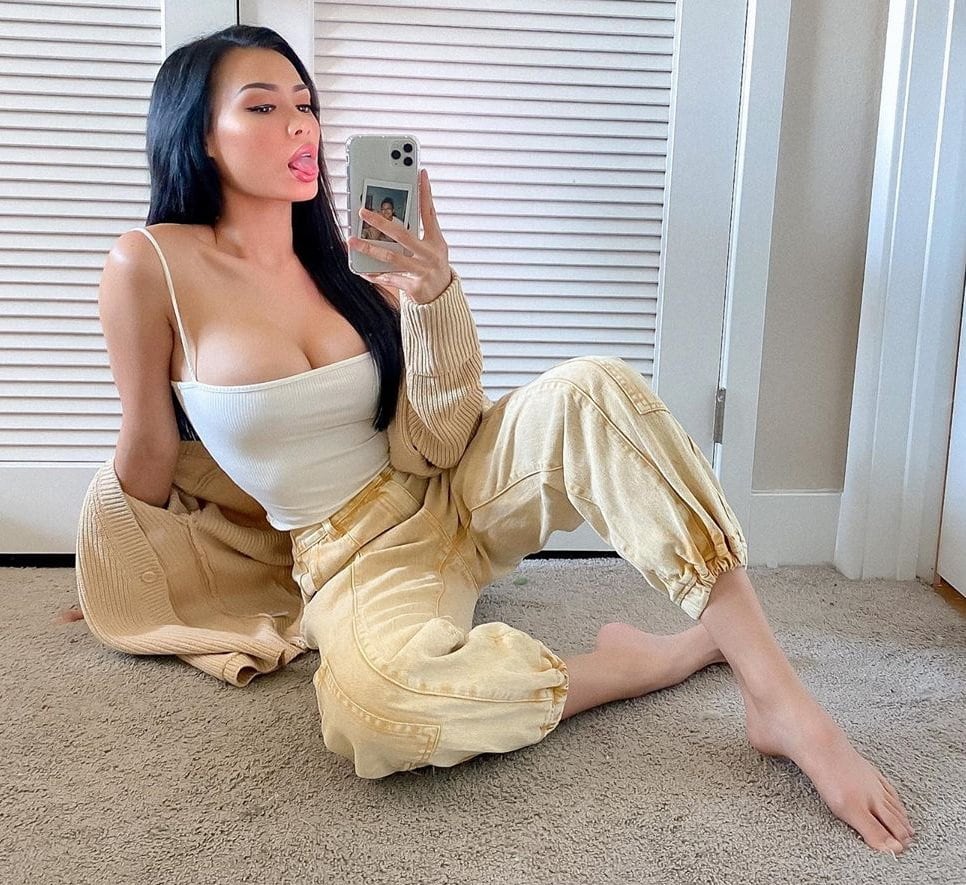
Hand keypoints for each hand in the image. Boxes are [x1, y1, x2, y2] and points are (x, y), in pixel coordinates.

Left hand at [348, 168, 451, 304]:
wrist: (442, 297)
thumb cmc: (433, 267)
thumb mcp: (432, 248)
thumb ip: (418, 232)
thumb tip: (394, 215)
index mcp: (436, 241)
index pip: (430, 212)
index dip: (425, 192)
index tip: (420, 173)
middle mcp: (430, 255)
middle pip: (403, 235)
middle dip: (381, 222)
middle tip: (363, 212)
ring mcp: (423, 271)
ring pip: (392, 258)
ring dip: (370, 249)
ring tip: (352, 241)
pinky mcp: (414, 286)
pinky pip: (389, 279)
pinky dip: (375, 275)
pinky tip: (362, 270)